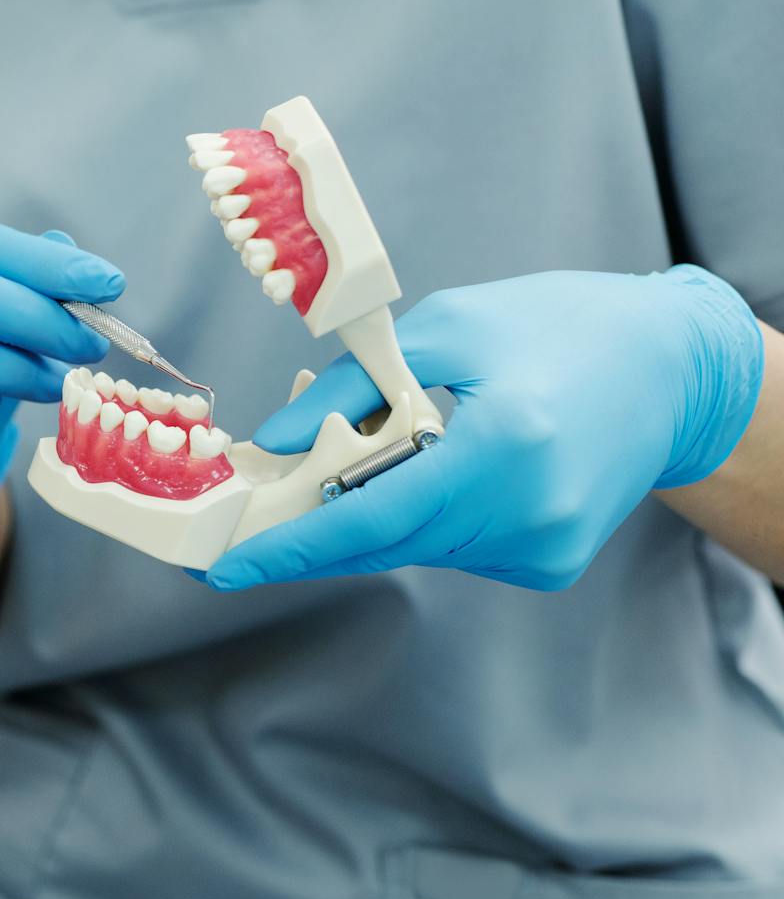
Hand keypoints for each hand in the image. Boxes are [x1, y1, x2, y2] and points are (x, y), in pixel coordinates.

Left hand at [205, 266, 764, 591]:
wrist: (673, 368)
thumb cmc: (557, 327)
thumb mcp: (446, 329)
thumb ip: (352, 388)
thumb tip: (273, 444)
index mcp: (505, 447)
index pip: (374, 517)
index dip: (293, 547)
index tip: (225, 570)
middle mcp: (527, 513)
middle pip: (382, 542)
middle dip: (307, 534)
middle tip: (239, 525)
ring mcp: (542, 549)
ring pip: (412, 548)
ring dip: (364, 516)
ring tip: (343, 467)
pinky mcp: (548, 564)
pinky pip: (451, 548)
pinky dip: (418, 518)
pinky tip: (426, 472)